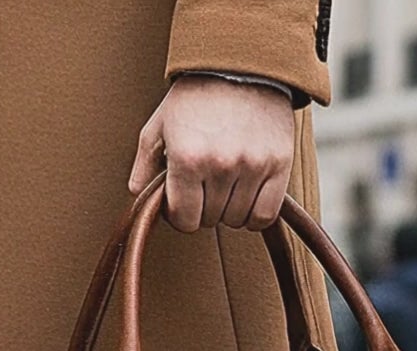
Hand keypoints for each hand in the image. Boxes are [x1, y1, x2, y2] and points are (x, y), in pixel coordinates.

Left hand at [127, 74, 294, 232]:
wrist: (241, 65)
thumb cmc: (196, 96)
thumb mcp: (159, 124)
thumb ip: (144, 164)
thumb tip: (138, 194)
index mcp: (187, 158)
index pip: (184, 219)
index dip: (180, 215)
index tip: (183, 201)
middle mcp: (220, 165)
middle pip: (210, 220)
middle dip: (203, 208)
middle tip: (204, 185)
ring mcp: (252, 166)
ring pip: (237, 219)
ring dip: (229, 209)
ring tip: (225, 184)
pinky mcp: (279, 164)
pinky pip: (265, 215)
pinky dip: (255, 214)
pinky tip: (247, 197)